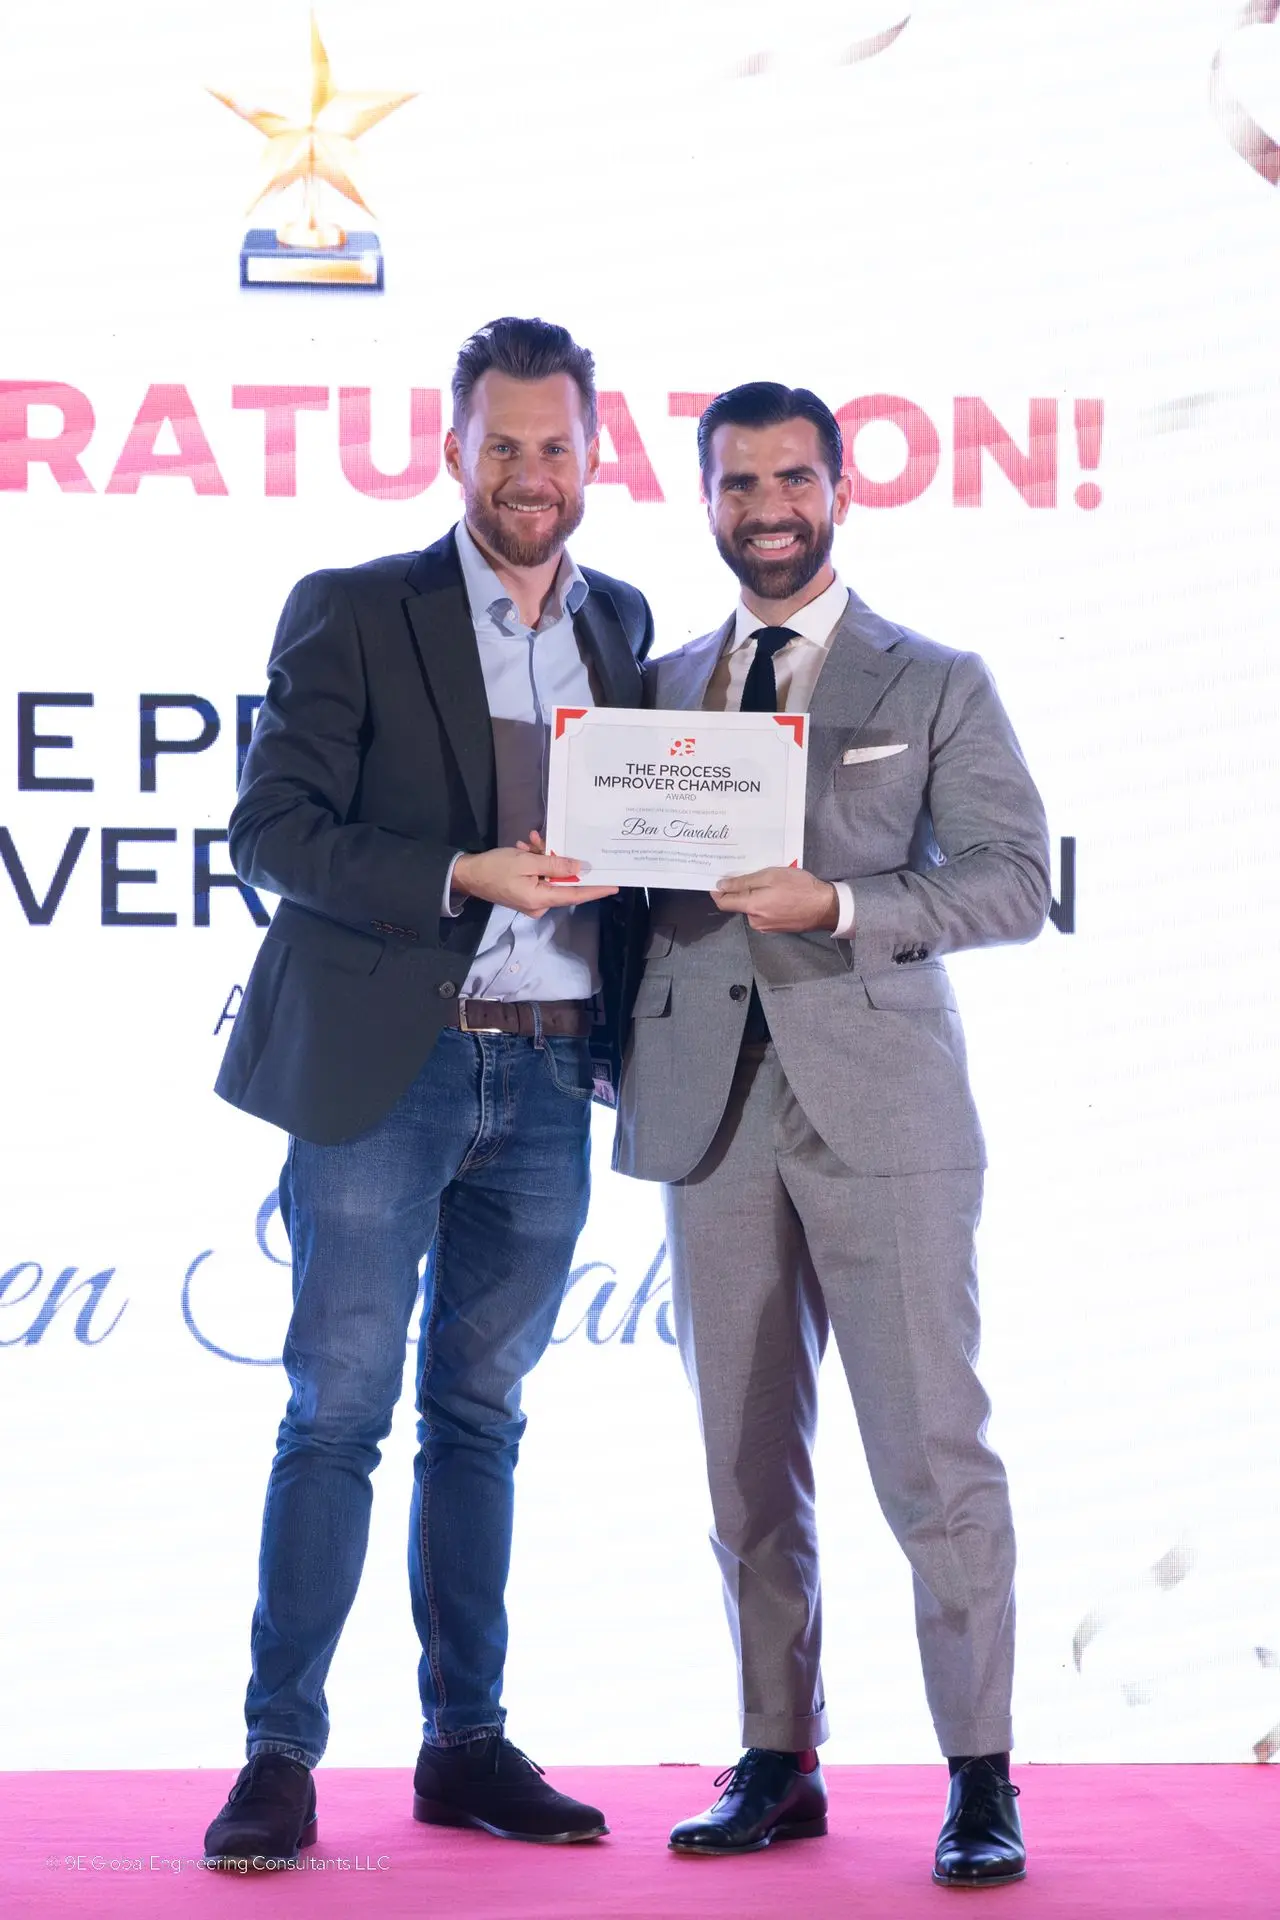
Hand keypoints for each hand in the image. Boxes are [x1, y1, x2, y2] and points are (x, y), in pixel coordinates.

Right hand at [452, 844, 616, 918]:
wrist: (467, 875)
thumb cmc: (495, 867)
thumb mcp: (526, 861)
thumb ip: (555, 864)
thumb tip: (580, 869)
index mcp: (541, 899)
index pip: (576, 894)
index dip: (596, 889)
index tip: (614, 885)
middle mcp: (540, 904)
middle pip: (561, 882)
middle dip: (557, 859)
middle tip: (543, 841)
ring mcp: (532, 900)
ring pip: (549, 875)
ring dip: (542, 856)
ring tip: (529, 842)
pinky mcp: (525, 894)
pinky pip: (539, 877)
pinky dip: (534, 862)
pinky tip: (525, 847)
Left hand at [711, 866, 838, 932]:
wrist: (825, 907)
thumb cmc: (800, 887)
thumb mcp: (771, 876)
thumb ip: (744, 882)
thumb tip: (721, 885)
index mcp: (752, 906)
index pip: (723, 902)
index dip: (717, 891)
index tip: (717, 880)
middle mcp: (755, 920)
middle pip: (738, 904)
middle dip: (741, 890)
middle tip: (753, 875)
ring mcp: (766, 927)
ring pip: (751, 908)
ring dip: (755, 896)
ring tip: (771, 884)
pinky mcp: (775, 928)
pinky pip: (762, 913)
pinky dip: (765, 903)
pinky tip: (778, 895)